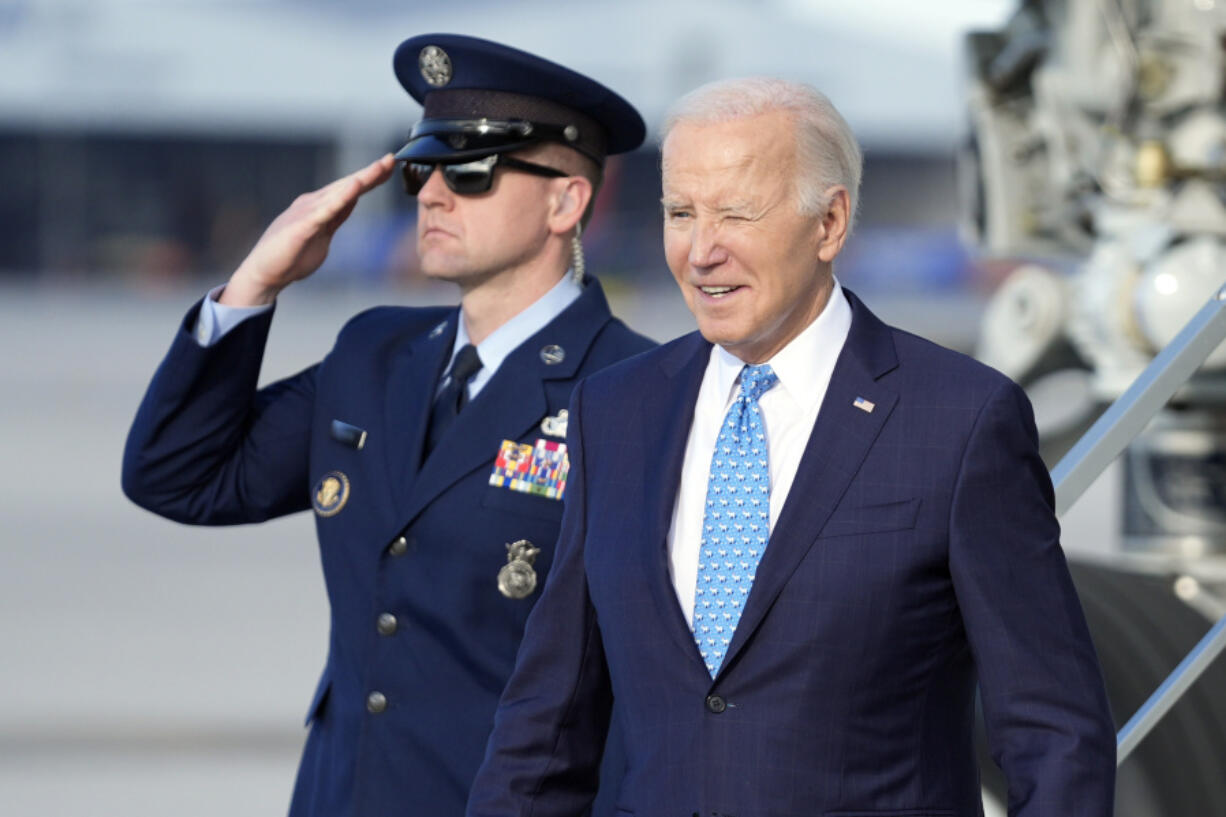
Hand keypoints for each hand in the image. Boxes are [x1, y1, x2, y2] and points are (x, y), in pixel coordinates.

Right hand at [219, 154, 395, 305]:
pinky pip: (326, 210)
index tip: (389, 166)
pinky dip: (341, 198)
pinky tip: (355, 187)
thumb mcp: (323, 233)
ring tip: (379, 167)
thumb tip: (352, 201)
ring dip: (361, 179)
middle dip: (370, 172)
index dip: (370, 178)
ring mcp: (307, 212)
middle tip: (391, 158)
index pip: (349, 189)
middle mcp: (313, 203)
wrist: (265, 273)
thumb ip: (336, 216)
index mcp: (319, 206)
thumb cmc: (291, 256)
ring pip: (339, 192)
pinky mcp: (303, 226)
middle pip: (347, 185)